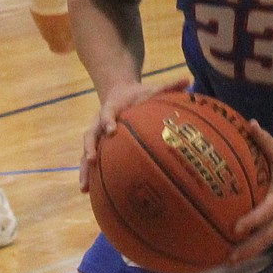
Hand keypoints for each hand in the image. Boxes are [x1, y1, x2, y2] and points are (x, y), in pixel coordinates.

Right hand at [79, 77, 189, 191]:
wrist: (119, 92)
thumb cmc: (138, 94)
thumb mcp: (151, 88)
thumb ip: (168, 86)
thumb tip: (188, 79)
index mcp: (111, 107)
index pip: (107, 113)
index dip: (107, 120)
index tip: (112, 130)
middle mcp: (99, 122)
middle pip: (90, 135)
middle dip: (90, 147)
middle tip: (92, 159)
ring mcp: (96, 134)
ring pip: (86, 152)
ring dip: (84, 168)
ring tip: (84, 187)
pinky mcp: (97, 145)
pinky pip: (90, 160)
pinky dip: (89, 175)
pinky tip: (89, 192)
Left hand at [228, 121, 272, 263]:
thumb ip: (263, 139)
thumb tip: (249, 123)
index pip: (265, 212)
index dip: (250, 221)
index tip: (234, 229)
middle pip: (266, 237)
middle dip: (248, 249)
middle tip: (229, 259)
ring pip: (269, 240)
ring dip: (253, 251)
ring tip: (233, 260)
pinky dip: (260, 244)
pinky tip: (247, 249)